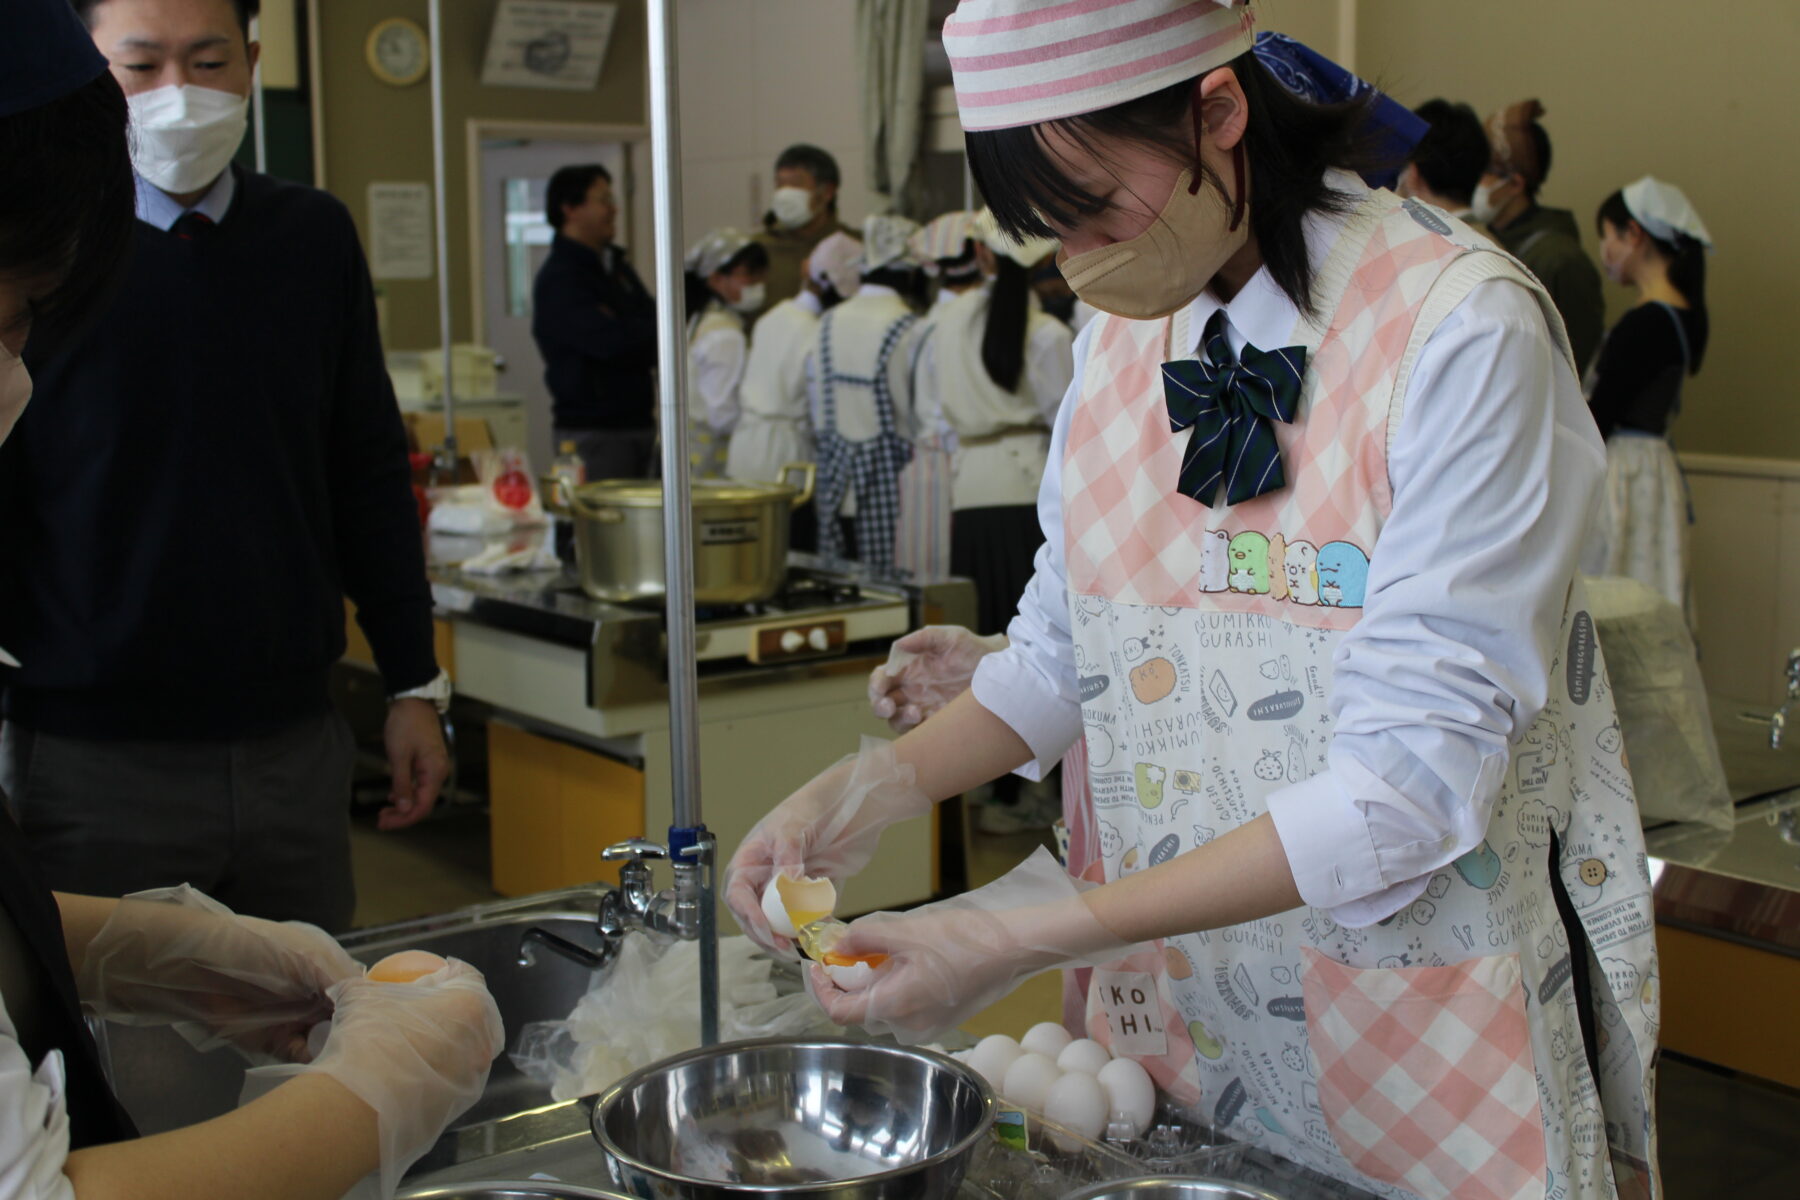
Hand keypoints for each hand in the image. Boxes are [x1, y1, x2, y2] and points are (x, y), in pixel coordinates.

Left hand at [76, 885, 360, 1063]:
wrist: (189, 967)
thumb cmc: (252, 948)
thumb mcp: (304, 954)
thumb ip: (339, 977)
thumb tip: (373, 1002)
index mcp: (326, 965)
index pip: (361, 990)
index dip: (375, 1007)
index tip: (389, 1025)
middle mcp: (315, 993)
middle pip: (348, 1020)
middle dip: (358, 1033)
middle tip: (370, 1049)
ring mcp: (295, 1019)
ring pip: (329, 1042)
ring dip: (336, 1051)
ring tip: (348, 1059)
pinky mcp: (272, 1043)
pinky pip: (300, 1058)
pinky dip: (312, 1064)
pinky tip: (322, 1065)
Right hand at [251, 957, 503, 1197]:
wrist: (361, 1108)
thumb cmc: (369, 1040)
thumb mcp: (362, 997)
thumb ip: (366, 985)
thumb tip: (353, 984)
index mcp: (470, 1005)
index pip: (468, 977)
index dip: (448, 973)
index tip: (432, 977)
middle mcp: (482, 1042)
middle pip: (473, 1015)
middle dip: (452, 1008)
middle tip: (423, 1009)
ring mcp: (474, 1077)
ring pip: (465, 1051)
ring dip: (445, 1044)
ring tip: (412, 1045)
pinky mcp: (460, 1107)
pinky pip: (451, 1081)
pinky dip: (436, 1074)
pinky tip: (407, 1075)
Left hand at [383, 698, 448, 830]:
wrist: (413, 702)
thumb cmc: (406, 725)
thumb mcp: (399, 756)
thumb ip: (402, 784)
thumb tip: (403, 808)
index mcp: (435, 772)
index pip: (423, 806)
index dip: (404, 819)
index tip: (385, 824)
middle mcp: (438, 773)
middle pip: (422, 803)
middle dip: (402, 815)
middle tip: (380, 821)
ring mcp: (433, 767)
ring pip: (420, 795)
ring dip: (403, 806)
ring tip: (383, 813)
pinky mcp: (427, 762)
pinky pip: (419, 785)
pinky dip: (405, 793)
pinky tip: (392, 797)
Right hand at [725, 737, 932, 956]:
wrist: (855, 804)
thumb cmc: (817, 805)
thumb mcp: (794, 828)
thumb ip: (787, 859)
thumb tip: (784, 887)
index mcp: (752, 858)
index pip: (739, 893)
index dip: (749, 914)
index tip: (766, 929)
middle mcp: (767, 874)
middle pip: (755, 914)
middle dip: (765, 934)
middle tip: (783, 947)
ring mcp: (790, 886)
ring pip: (780, 921)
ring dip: (787, 936)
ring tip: (801, 947)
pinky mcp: (814, 893)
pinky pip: (808, 918)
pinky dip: (813, 929)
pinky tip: (822, 936)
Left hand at [807, 847, 1137, 1042]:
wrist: (1013, 949)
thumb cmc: (964, 939)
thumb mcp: (906, 931)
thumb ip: (864, 938)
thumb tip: (836, 943)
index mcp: (895, 1005)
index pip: (839, 1011)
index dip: (821, 988)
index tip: (818, 964)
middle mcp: (909, 1025)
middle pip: (860, 1010)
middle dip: (848, 981)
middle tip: (849, 950)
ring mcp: (928, 1026)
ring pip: (883, 1009)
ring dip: (873, 984)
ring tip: (880, 952)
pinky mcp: (942, 1020)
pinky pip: (905, 1009)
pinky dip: (895, 988)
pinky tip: (906, 962)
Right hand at [868, 626, 1007, 733]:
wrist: (1000, 672)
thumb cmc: (973, 650)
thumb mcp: (951, 638)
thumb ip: (924, 638)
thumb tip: (899, 644)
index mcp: (908, 670)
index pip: (881, 679)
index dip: (876, 684)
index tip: (881, 687)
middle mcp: (911, 691)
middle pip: (882, 704)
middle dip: (879, 706)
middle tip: (887, 706)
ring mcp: (923, 708)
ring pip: (897, 721)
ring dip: (898, 719)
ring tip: (914, 713)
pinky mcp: (938, 723)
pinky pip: (919, 733)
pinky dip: (916, 732)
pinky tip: (925, 721)